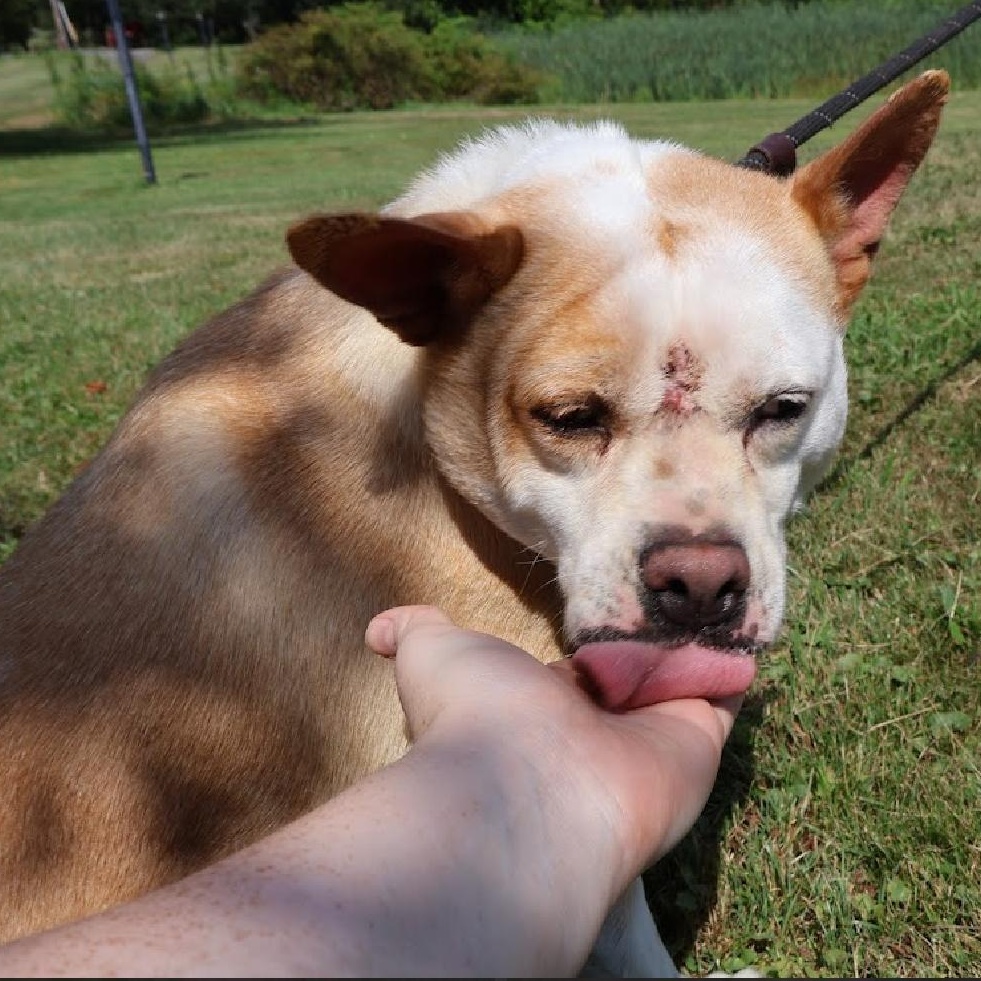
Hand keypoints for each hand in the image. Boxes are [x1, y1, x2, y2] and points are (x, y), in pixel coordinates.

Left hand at [366, 605, 741, 895]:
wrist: (530, 782)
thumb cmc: (476, 711)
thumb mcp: (431, 655)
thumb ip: (415, 632)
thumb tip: (379, 628)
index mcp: (545, 705)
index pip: (581, 669)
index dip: (597, 637)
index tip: (615, 602)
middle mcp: (598, 727)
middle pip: (635, 675)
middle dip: (652, 638)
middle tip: (676, 586)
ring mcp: (650, 736)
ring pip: (682, 679)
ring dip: (695, 640)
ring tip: (714, 587)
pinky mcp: (700, 742)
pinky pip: (726, 692)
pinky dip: (735, 662)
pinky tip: (742, 621)